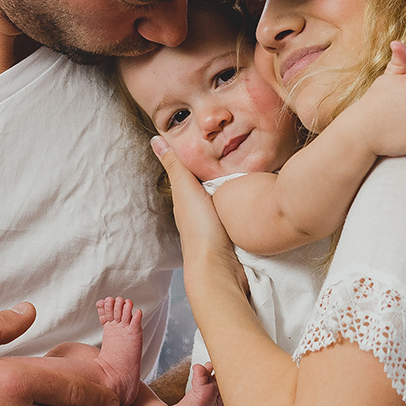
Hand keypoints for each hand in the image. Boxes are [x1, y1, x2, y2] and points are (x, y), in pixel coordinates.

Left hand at [150, 137, 246, 298]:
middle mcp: (197, 212)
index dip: (197, 158)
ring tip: (246, 170)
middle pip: (206, 187)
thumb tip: (156, 139)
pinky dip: (239, 202)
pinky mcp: (232, 234)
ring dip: (229, 188)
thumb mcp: (186, 190)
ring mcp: (215, 224)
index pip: (189, 173)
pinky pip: (234, 212)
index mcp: (185, 200)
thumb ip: (175, 165)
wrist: (218, 267)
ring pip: (221, 199)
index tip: (208, 142)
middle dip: (216, 172)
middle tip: (233, 152)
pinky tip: (249, 198)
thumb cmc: (200, 229)